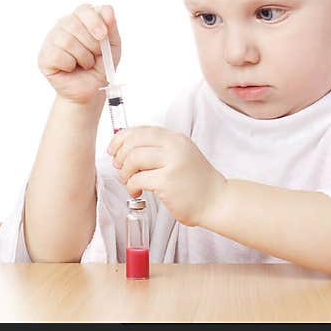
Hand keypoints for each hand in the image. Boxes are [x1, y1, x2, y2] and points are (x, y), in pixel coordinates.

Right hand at [37, 3, 121, 105]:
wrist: (91, 89)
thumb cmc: (101, 66)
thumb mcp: (113, 46)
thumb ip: (111, 27)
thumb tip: (107, 8)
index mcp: (80, 20)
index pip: (83, 9)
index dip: (94, 21)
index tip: (103, 35)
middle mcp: (63, 26)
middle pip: (74, 24)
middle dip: (91, 44)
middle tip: (95, 55)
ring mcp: (51, 41)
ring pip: (67, 41)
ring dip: (83, 57)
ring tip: (85, 63)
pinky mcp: (44, 57)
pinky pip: (58, 56)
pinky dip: (70, 65)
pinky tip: (71, 68)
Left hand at [107, 126, 226, 226]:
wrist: (217, 200)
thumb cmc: (197, 182)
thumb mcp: (181, 155)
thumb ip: (159, 149)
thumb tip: (126, 148)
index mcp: (175, 138)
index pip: (141, 130)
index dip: (121, 139)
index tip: (114, 150)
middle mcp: (174, 146)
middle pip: (133, 141)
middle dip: (120, 155)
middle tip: (120, 168)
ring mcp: (172, 162)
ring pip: (133, 158)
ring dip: (124, 172)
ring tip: (129, 181)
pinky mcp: (167, 181)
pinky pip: (137, 179)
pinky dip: (131, 187)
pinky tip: (137, 192)